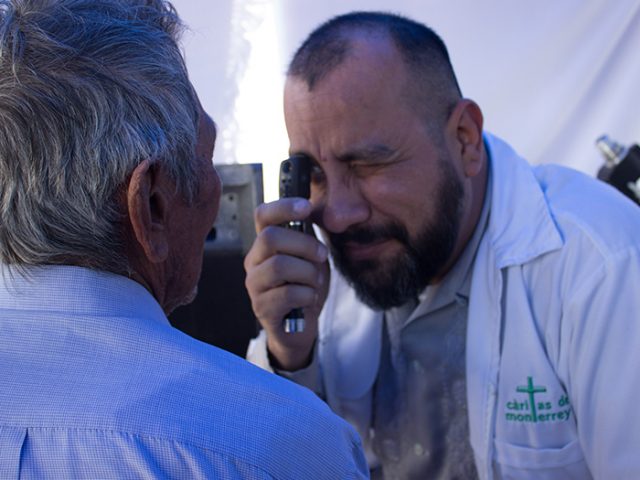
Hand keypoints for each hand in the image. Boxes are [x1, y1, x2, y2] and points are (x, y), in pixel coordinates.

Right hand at [244, 198, 329, 370]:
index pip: (263, 215)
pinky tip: (309, 298)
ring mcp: (254, 284)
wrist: (301, 326)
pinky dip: (307, 294)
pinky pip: (287, 293)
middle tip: (322, 255)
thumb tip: (313, 206)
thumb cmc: (304, 286)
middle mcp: (254, 260)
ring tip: (315, 282)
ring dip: (307, 273)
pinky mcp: (261, 307)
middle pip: (270, 237)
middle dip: (304, 244)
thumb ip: (307, 234)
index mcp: (265, 243)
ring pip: (279, 266)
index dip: (284, 207)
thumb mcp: (310, 255)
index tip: (307, 208)